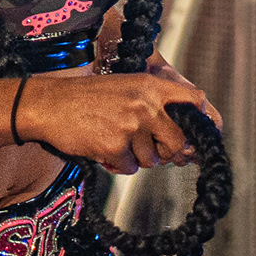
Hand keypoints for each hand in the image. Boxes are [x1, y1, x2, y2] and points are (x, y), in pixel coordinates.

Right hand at [19, 67, 221, 175]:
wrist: (49, 105)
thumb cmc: (87, 98)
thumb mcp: (126, 87)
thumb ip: (155, 104)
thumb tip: (186, 138)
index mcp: (150, 86)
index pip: (195, 100)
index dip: (206, 121)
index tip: (205, 135)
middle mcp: (145, 104)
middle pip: (179, 141)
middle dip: (169, 152)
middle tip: (151, 149)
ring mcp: (131, 126)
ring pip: (153, 159)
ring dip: (137, 158)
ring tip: (116, 140)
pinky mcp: (115, 147)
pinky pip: (130, 169)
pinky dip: (118, 164)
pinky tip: (103, 148)